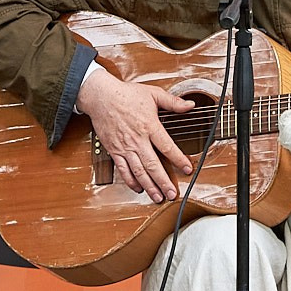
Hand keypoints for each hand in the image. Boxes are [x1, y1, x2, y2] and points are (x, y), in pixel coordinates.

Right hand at [77, 68, 193, 203]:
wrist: (100, 97)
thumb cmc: (126, 94)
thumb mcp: (153, 94)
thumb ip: (173, 102)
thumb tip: (190, 105)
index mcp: (149, 126)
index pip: (167, 147)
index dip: (179, 159)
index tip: (188, 169)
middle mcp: (137, 140)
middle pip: (153, 165)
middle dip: (164, 182)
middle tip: (172, 193)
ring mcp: (125, 147)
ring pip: (138, 171)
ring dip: (149, 186)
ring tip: (158, 197)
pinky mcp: (114, 151)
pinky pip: (123, 170)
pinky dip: (131, 181)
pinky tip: (138, 188)